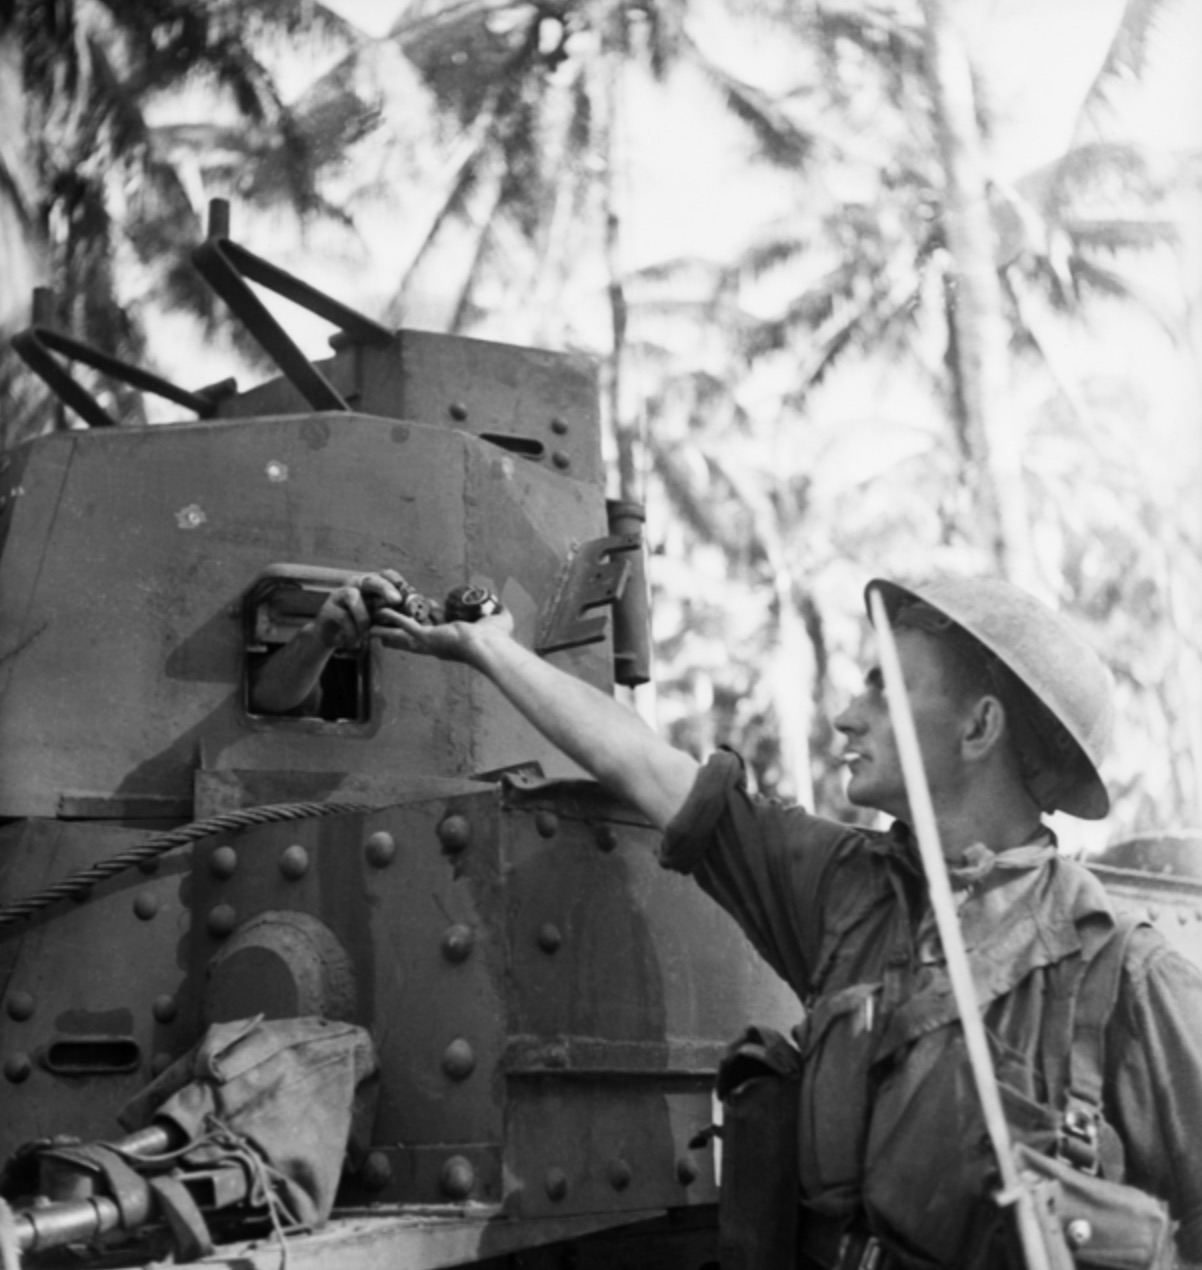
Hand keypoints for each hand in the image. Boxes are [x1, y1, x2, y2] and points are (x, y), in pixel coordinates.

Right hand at [314, 571, 404, 649]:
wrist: (334, 637)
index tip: (408, 590)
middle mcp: (354, 585)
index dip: (396, 580)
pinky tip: (355, 642)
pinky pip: (343, 617)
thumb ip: (391, 612)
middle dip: (384, 588)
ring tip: (367, 634)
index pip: (385, 574)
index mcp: (370, 584)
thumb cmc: (360, 624)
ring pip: (353, 597)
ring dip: (364, 618)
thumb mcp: (378, 617)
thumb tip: (414, 613)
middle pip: (370, 580)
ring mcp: (339, 594)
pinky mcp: (328, 609)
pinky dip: (352, 631)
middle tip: (395, 600)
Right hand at [372, 605, 513, 663]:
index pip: (437, 627)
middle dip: (401, 630)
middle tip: (390, 623)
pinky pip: (407, 626)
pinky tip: (381, 614)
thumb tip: (503, 604)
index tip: (425, 606)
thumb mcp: (500, 619)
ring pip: (405, 635)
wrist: (491, 646)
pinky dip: (394, 619)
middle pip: (415, 634)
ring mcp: (432, 642)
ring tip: (374, 624)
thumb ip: (501, 611)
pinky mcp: (427, 638)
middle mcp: (440, 643)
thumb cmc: (497, 639)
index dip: (429, 616)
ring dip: (389, 629)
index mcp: (453, 639)